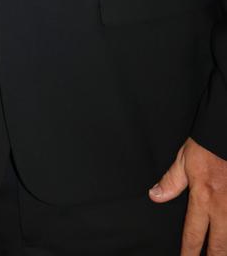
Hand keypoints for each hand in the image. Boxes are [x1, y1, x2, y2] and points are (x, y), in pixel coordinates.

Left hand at [149, 137, 226, 253]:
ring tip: (220, 255)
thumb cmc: (208, 146)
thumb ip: (171, 181)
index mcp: (203, 198)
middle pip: (219, 246)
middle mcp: (222, 208)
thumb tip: (155, 196)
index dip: (189, 253)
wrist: (226, 133)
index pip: (193, 234)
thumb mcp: (184, 160)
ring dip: (225, 250)